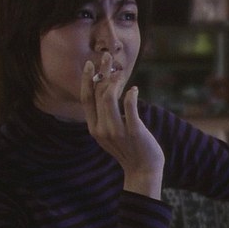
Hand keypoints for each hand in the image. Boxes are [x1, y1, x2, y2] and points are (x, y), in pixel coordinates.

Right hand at [80, 53, 164, 198]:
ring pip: (110, 97)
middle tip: (107, 57)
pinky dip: (130, 94)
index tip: (90, 64)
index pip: (86, 99)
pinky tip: (134, 89)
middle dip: (102, 72)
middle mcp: (102, 129)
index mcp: (94, 128)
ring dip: (115, 80)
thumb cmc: (129, 149)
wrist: (142, 170)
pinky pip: (130, 107)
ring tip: (121, 71)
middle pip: (98, 93)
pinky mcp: (134, 131)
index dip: (87, 80)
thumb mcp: (110, 133)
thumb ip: (105, 116)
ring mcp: (117, 131)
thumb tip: (107, 91)